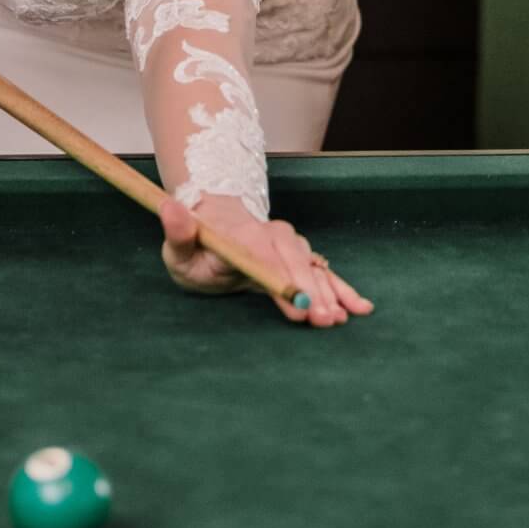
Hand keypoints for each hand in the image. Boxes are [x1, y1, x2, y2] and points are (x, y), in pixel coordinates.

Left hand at [159, 192, 373, 328]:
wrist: (215, 233)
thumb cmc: (196, 246)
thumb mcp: (178, 243)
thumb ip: (177, 230)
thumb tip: (171, 207)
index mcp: (244, 236)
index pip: (266, 256)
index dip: (285, 279)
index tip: (299, 303)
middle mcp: (272, 236)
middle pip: (296, 261)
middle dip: (313, 290)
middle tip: (325, 320)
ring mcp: (288, 246)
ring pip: (313, 266)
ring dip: (330, 292)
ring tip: (342, 317)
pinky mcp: (297, 260)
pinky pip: (322, 273)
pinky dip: (341, 288)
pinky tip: (357, 306)